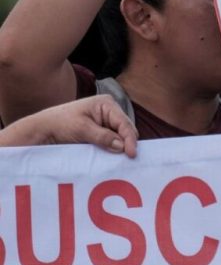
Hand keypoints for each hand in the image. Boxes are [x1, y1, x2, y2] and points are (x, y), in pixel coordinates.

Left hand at [0, 95, 138, 157]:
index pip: (124, 123)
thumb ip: (103, 137)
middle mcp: (110, 111)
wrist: (44, 129)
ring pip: (121, 136)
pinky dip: (114, 149)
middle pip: (126, 129)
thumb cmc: (60, 122)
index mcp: (107, 104)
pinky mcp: (103, 131)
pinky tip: (114, 157)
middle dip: (127, 143)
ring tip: (124, 160)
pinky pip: (113, 141)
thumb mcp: (81, 129)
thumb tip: (121, 147)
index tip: (132, 154)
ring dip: (121, 147)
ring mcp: (107, 121)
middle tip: (128, 160)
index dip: (130, 139)